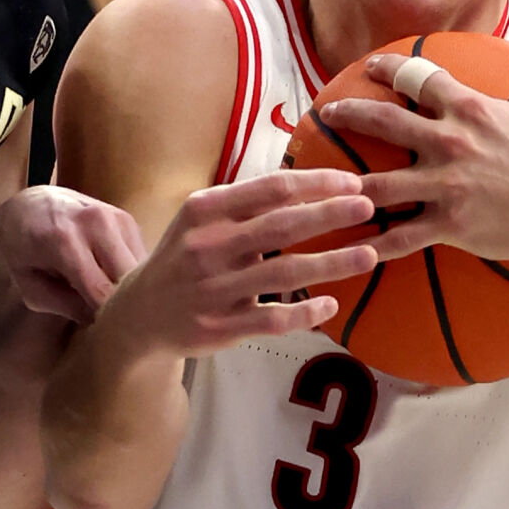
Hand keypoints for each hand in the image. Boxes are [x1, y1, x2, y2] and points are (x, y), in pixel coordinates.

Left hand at [0, 185, 147, 324]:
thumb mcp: (31, 286)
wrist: (30, 204)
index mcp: (65, 242)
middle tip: (114, 324)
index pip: (102, 292)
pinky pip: (141, 257)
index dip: (107, 319)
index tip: (105, 334)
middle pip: (129, 279)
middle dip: (124, 304)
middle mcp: (97, 223)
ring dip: (132, 289)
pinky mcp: (128, 219)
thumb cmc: (23, 250)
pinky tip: (114, 280)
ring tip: (114, 302)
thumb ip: (66, 306)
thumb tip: (101, 322)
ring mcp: (117, 217)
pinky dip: (132, 274)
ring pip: (141, 268)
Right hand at [111, 169, 378, 358]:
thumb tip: (311, 181)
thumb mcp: (202, 219)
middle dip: (329, 214)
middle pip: (281, 226)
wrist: (139, 313)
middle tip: (370, 206)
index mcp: (205, 210)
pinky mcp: (219, 327)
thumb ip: (246, 203)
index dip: (315, 182)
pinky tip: (331, 305)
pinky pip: (271, 319)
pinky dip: (303, 313)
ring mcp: (213, 289)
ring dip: (331, 263)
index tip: (352, 181)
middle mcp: (207, 246)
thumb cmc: (185, 256)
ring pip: (283, 274)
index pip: (269, 189)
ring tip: (369, 255)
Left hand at [319, 47, 508, 264]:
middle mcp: (451, 142)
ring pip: (378, 184)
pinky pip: (400, 238)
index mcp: (474, 110)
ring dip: (343, 185)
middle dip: (349, 113)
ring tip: (318, 188)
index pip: (420, 78)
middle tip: (327, 113)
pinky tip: (348, 250)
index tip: (372, 68)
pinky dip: (371, 245)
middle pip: (384, 121)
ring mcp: (446, 185)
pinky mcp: (449, 225)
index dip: (391, 70)